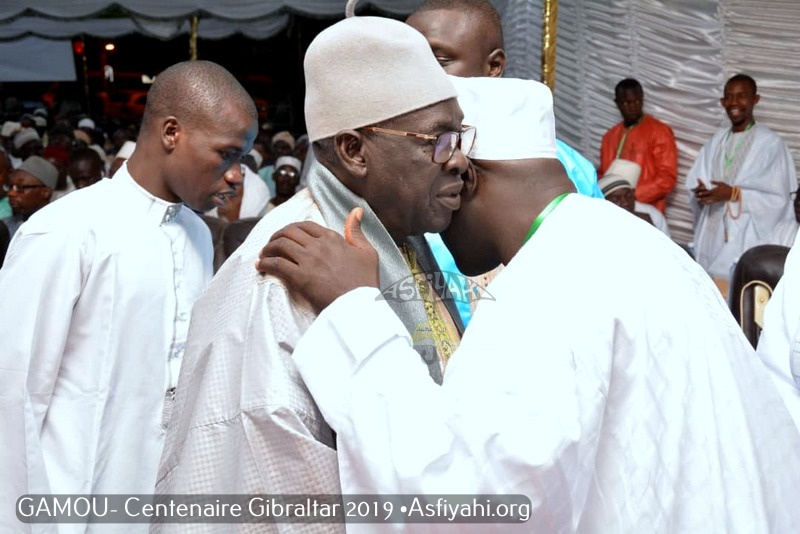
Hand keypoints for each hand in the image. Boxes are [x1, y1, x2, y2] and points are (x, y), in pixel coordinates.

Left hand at [256, 208, 378, 312]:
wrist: (360, 305)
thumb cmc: (365, 281)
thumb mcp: (367, 252)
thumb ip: (356, 231)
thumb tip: (356, 210)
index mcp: (333, 238)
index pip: (305, 226)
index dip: (292, 228)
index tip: (286, 235)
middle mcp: (318, 245)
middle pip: (289, 232)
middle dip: (276, 236)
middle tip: (271, 244)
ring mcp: (308, 260)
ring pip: (280, 245)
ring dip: (268, 248)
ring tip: (263, 255)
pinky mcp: (300, 277)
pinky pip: (277, 264)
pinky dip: (266, 263)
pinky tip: (261, 266)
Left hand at [694, 180, 732, 204]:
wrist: (732, 194)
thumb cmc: (727, 188)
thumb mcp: (721, 183)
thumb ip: (715, 182)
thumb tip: (710, 181)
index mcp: (715, 191)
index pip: (707, 192)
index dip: (703, 193)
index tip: (698, 194)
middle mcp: (715, 196)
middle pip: (706, 197)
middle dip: (701, 198)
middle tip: (696, 198)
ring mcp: (716, 199)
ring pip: (708, 201)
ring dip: (703, 201)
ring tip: (699, 201)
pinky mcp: (717, 202)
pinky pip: (711, 203)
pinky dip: (707, 203)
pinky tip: (704, 203)